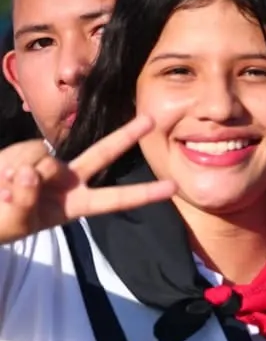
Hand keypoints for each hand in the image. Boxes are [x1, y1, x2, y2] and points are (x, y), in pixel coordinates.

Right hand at [0, 115, 175, 246]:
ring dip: (22, 173)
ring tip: (6, 190)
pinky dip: (9, 163)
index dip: (144, 193)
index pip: (116, 199)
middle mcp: (69, 180)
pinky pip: (24, 151)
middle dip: (126, 136)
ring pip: (46, 158)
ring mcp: (48, 165)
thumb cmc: (1, 221)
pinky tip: (1, 176)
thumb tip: (31, 171)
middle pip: (103, 154)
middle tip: (151, 119)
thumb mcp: (16, 220)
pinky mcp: (27, 152)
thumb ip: (26, 198)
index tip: (173, 187)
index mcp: (77, 205)